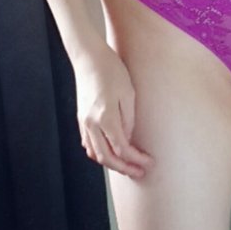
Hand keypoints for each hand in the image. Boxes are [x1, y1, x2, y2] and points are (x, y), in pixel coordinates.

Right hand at [73, 38, 153, 177]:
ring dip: (111, 163)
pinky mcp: (81, 118)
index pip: (122, 150)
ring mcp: (84, 122)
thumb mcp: (128, 94)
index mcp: (106, 118)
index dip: (136, 160)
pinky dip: (99, 153)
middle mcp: (91, 124)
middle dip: (124, 168)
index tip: (149, 162)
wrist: (89, 57)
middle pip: (106, 158)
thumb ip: (129, 120)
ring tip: (127, 165)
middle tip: (140, 172)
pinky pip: (88, 144)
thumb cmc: (112, 70)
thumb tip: (128, 140)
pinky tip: (110, 153)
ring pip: (95, 153)